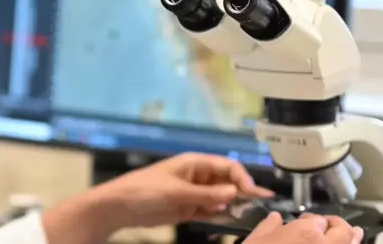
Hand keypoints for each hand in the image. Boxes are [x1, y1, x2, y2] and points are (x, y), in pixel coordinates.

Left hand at [93, 152, 273, 227]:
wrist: (119, 207)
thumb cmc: (144, 190)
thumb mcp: (176, 192)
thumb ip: (206, 195)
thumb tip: (235, 193)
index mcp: (194, 163)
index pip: (226, 166)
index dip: (242, 177)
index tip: (252, 193)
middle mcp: (197, 176)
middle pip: (227, 181)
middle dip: (243, 191)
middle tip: (263, 204)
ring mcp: (193, 193)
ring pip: (222, 197)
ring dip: (235, 204)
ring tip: (253, 213)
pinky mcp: (188, 208)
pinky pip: (211, 210)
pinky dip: (222, 215)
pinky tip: (234, 219)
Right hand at [245, 212, 363, 243]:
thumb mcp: (256, 241)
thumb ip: (269, 227)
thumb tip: (275, 218)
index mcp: (305, 232)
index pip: (317, 220)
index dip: (311, 220)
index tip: (304, 222)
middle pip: (342, 230)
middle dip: (337, 224)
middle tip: (329, 225)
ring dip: (354, 237)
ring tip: (356, 232)